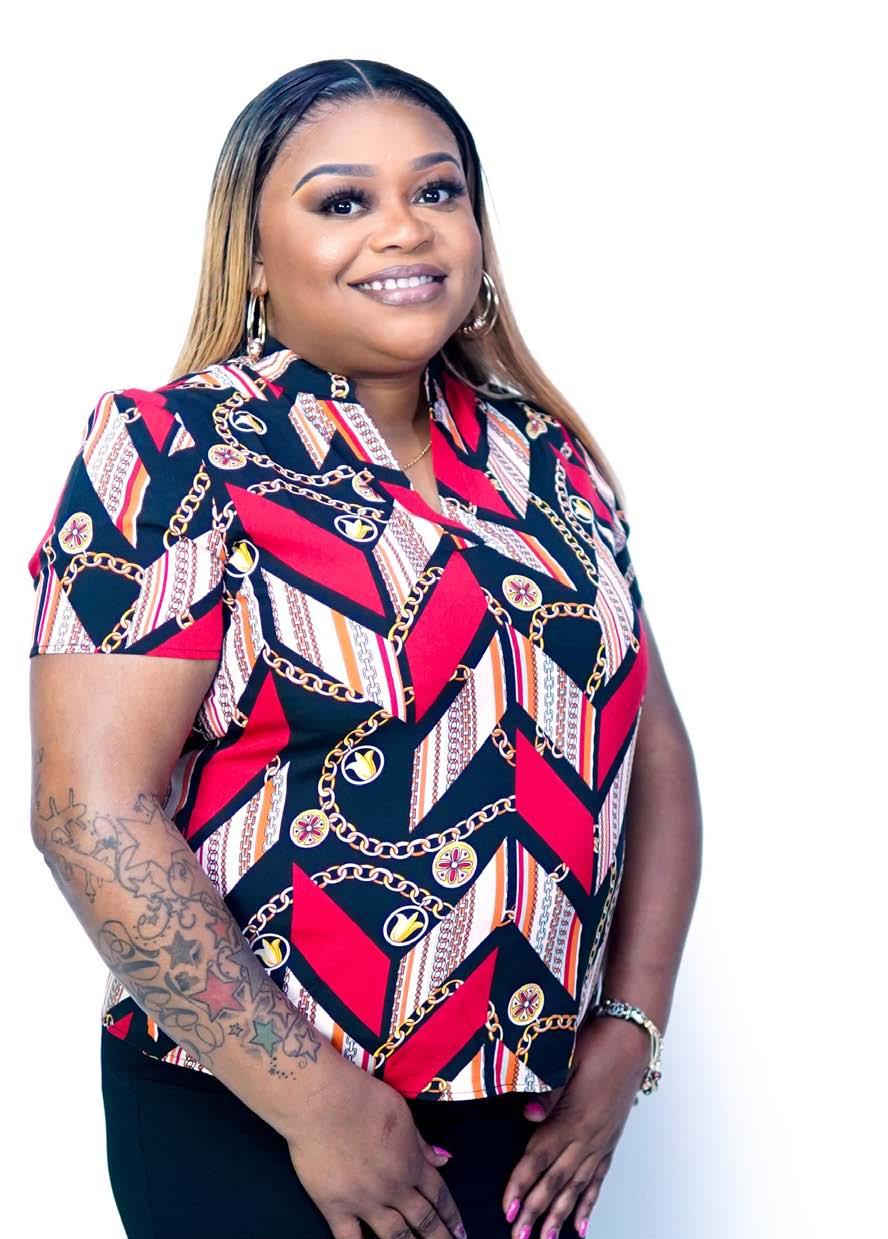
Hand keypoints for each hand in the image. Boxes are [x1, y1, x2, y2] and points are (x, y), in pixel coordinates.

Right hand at [282, 1059, 467, 1238]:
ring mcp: (365, 1201)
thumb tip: (443, 1159)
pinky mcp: (336, 1207)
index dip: (451, 1215)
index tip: (461, 1231)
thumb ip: (421, 1143)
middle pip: (423, 1220)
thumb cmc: (366, 1099)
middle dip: (440, 1237)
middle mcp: (394, 1188)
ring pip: (395, 1236)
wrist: (326, 1103)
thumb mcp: (402, 1115)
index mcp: (412, 1163)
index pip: (439, 1195)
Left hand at [501, 1016, 649, 1237]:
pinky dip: (588, 1204)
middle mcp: (588, 1137)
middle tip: (519, 1238)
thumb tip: (527, 1115)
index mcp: (573, 1117)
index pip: (540, 1158)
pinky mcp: (610, 1141)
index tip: (508, 1208)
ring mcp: (601, 1142)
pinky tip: (580, 1224)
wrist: (632, 1040)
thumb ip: (548, 1091)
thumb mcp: (566, 1059)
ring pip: (576, 1187)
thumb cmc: (597, 1044)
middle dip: (536, 1212)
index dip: (522, 1184)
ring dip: (559, 1215)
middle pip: (556, 1181)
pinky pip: (598, 1180)